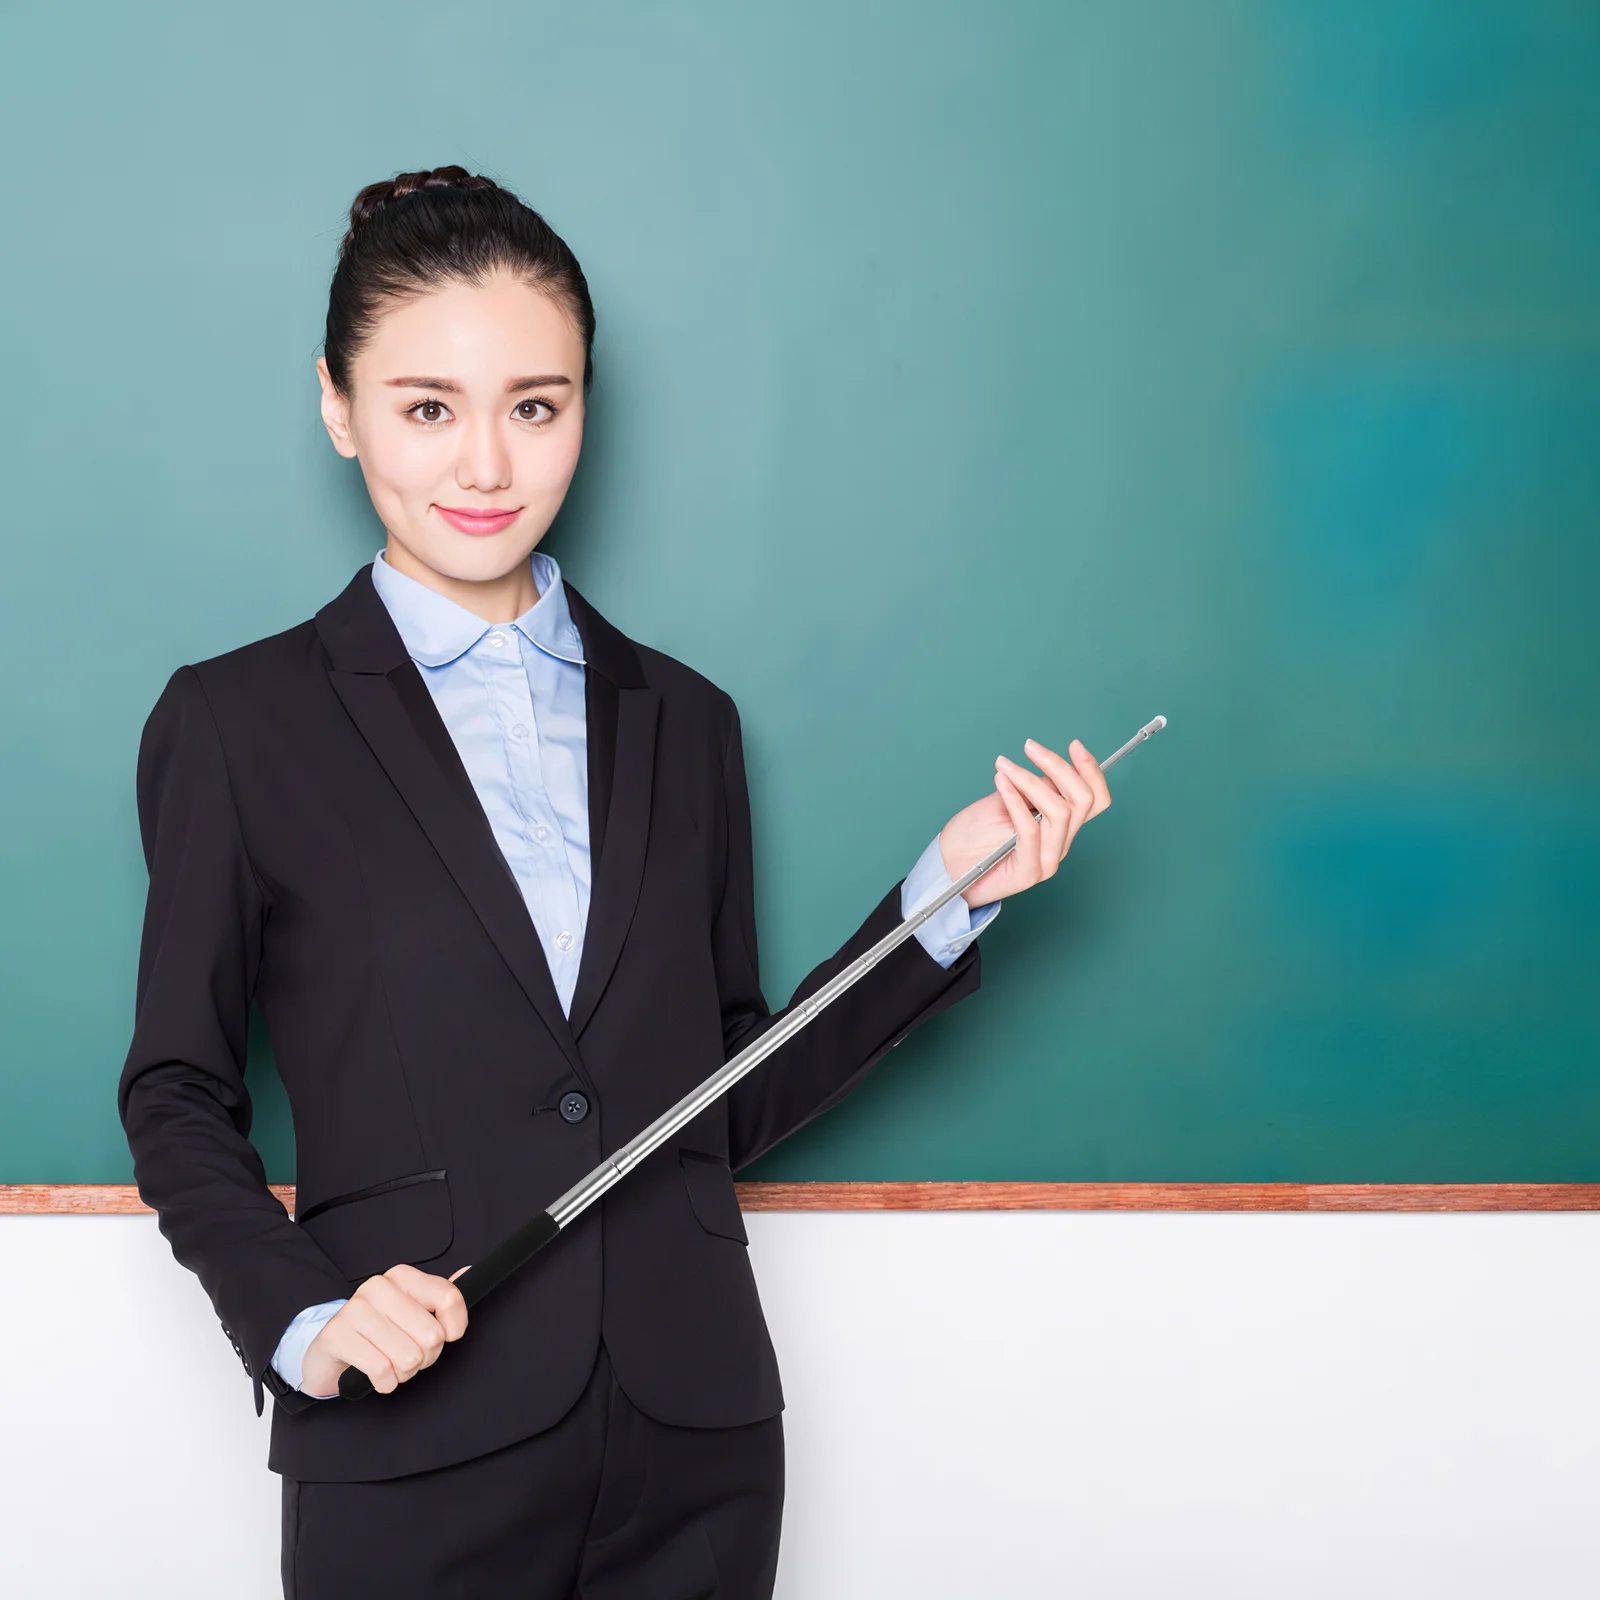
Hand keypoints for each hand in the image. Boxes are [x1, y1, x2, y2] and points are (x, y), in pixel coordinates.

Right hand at [299, 1262, 471, 1397]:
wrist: (331, 1350)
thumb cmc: (379, 1333)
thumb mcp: (412, 1313)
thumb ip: (440, 1297)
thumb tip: (468, 1272)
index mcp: (402, 1277)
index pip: (449, 1298)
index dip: (455, 1327)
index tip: (447, 1337)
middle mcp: (379, 1287)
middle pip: (432, 1335)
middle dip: (426, 1357)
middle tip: (409, 1355)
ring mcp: (355, 1309)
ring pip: (408, 1356)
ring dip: (404, 1372)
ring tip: (392, 1364)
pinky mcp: (337, 1336)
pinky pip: (382, 1370)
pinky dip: (385, 1382)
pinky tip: (378, 1377)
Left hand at [938, 738, 1110, 908]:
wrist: (947, 868)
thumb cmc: (973, 835)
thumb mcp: (1006, 800)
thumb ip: (1033, 787)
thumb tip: (1051, 765)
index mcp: (1060, 827)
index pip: (1094, 799)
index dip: (1090, 770)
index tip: (1074, 745)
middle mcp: (1060, 844)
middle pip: (1082, 801)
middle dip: (1059, 766)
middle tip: (1030, 747)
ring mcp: (1047, 860)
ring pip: (1060, 813)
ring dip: (1031, 780)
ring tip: (1004, 765)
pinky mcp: (1028, 872)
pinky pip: (1030, 829)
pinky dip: (1016, 800)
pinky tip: (1000, 781)